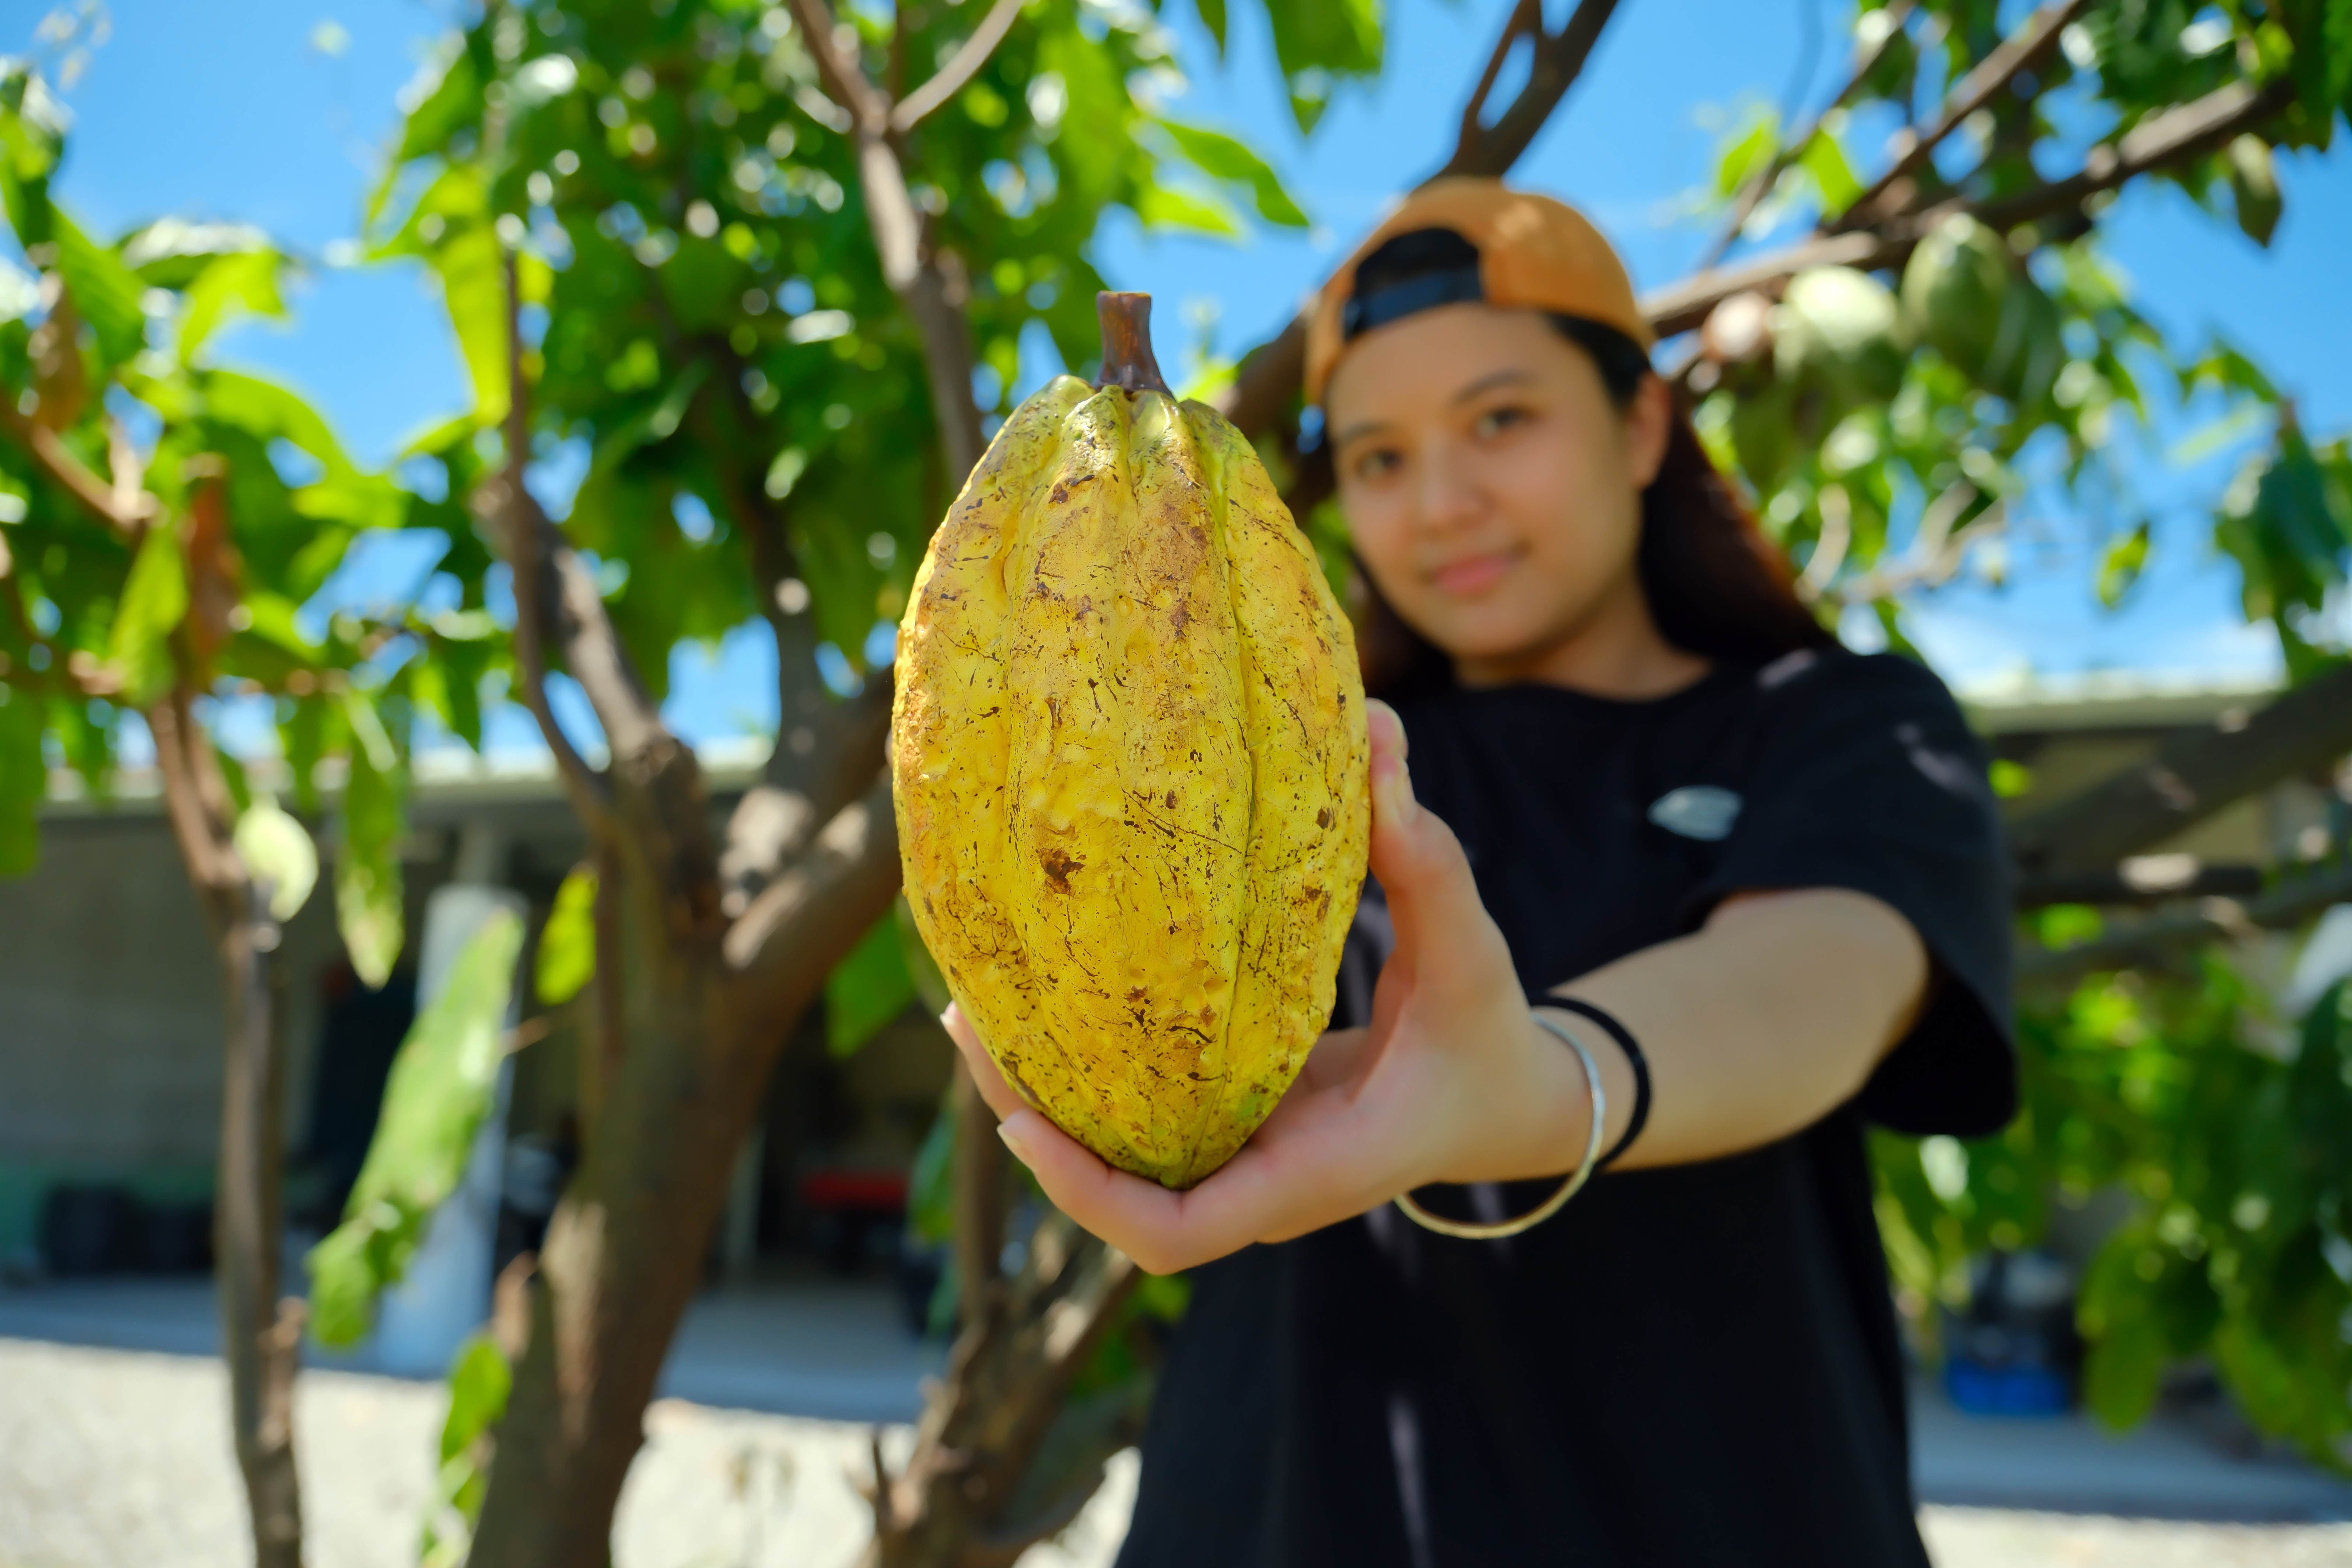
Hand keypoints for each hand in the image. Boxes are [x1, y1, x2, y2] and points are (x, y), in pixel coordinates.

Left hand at [946, 698, 1594, 1274]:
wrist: (1510, 1100)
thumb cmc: (1491, 1033)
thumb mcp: (1470, 954)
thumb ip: (1427, 861)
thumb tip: (1379, 744)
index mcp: (1311, 1172)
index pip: (1175, 1233)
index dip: (1087, 1194)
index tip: (1019, 1126)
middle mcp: (1263, 1182)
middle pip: (1115, 1194)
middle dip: (1031, 1123)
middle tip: (965, 1021)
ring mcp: (1245, 1159)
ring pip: (1117, 1159)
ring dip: (1042, 1096)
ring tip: (975, 1005)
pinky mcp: (1238, 1127)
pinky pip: (1143, 1121)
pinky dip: (1089, 1076)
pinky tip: (1050, 1001)